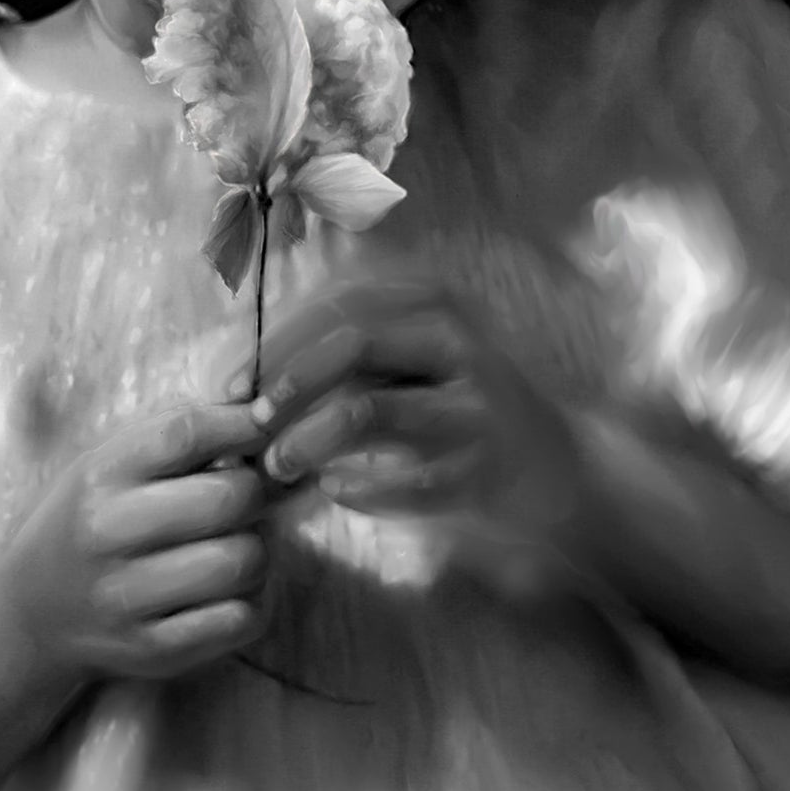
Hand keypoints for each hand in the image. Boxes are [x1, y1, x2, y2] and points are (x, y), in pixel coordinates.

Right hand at [0, 403, 271, 691]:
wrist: (30, 613)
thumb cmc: (91, 518)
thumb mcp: (112, 460)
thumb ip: (179, 430)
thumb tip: (259, 409)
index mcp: (103, 475)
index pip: (188, 432)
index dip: (242, 424)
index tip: (262, 426)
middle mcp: (110, 534)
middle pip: (228, 498)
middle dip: (257, 490)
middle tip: (250, 495)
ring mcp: (128, 598)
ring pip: (242, 561)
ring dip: (259, 547)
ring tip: (240, 542)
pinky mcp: (151, 651)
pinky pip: (240, 620)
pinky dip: (254, 600)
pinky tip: (233, 589)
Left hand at [244, 276, 585, 546]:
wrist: (561, 470)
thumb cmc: (462, 408)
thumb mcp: (413, 353)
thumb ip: (346, 349)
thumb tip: (247, 369)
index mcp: (434, 298)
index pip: (336, 299)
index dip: (274, 337)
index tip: (229, 378)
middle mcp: (457, 336)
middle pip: (348, 340)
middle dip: (284, 382)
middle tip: (246, 424)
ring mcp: (472, 401)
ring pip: (364, 410)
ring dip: (305, 441)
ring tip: (278, 468)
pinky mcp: (482, 464)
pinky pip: (393, 479)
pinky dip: (355, 489)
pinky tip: (339, 492)